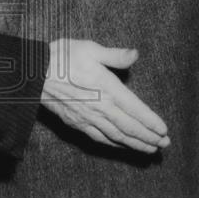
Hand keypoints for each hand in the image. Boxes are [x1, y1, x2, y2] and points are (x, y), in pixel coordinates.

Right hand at [40, 39, 170, 152]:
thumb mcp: (90, 48)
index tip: (164, 130)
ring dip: (136, 144)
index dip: (151, 121)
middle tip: (164, 144)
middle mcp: (100, 106)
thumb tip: (135, 54)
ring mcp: (88, 118)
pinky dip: (115, 144)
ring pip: (117, 136)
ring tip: (151, 149)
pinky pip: (100, 138)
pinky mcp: (77, 123)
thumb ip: (115, 55)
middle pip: (129, 127)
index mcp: (106, 87)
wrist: (34, 73)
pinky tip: (123, 146)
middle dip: (149, 137)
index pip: (135, 108)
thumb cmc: (62, 57)